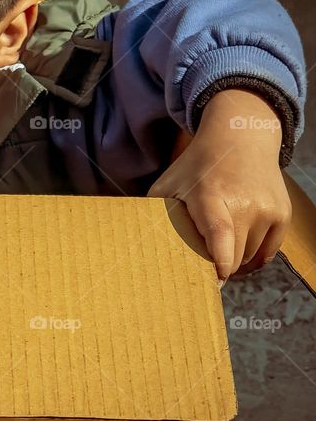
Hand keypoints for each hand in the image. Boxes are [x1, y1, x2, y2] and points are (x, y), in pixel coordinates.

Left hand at [147, 89, 290, 280]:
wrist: (240, 138)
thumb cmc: (196, 167)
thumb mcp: (168, 184)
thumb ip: (155, 214)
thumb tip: (138, 246)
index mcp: (211, 196)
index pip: (219, 233)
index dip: (219, 262)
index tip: (215, 282)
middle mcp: (244, 203)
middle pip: (233, 256)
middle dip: (216, 266)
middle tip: (199, 266)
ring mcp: (268, 209)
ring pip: (250, 257)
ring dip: (234, 259)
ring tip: (217, 245)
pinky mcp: (282, 214)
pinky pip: (267, 252)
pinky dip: (252, 257)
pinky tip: (237, 249)